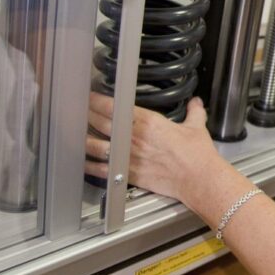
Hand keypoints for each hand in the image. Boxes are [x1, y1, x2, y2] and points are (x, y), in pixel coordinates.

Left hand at [85, 93, 223, 204]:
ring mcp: (128, 157)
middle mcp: (134, 138)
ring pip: (96, 145)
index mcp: (148, 122)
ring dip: (83, 138)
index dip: (98, 99)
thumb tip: (196, 104)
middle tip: (78, 109)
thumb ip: (193, 112)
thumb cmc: (197, 156)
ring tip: (76, 132)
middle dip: (87, 114)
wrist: (198, 179)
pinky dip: (90, 165)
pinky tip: (84, 162)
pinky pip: (102, 169)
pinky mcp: (128, 175)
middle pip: (100, 123)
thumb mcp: (196, 128)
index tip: (92, 95)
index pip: (114, 106)